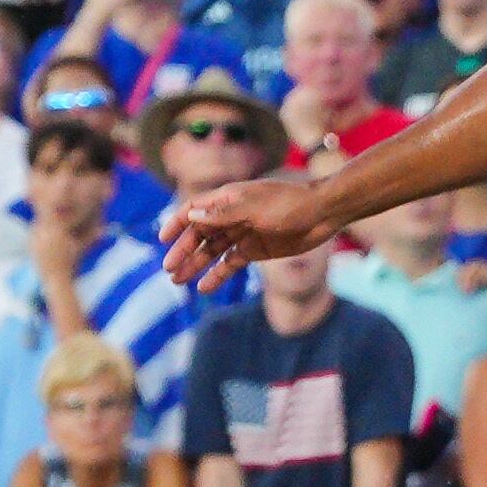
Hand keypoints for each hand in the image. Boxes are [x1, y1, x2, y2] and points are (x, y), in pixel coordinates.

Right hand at [163, 175, 333, 287]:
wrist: (323, 214)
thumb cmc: (290, 203)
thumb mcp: (255, 207)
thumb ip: (224, 214)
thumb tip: (192, 217)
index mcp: (227, 199)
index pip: (193, 210)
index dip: (177, 224)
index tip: (163, 240)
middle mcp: (231, 215)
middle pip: (199, 234)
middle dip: (183, 251)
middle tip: (169, 269)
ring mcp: (243, 233)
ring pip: (212, 251)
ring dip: (196, 265)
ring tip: (178, 281)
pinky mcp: (256, 250)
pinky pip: (231, 263)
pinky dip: (218, 275)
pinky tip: (204, 287)